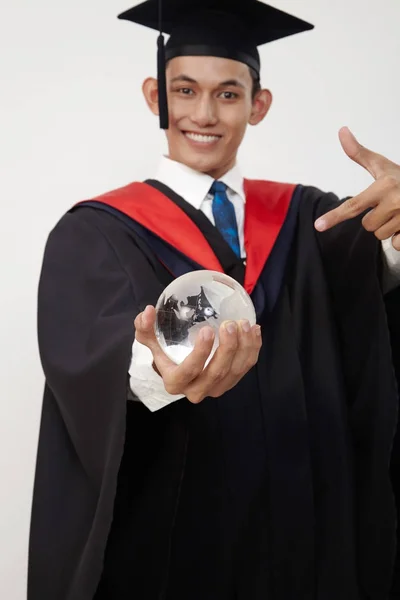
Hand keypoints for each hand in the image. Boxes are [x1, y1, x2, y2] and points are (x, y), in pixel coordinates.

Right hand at [134, 305, 261, 403]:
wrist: (178, 367)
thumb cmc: (165, 352)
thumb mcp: (151, 341)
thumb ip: (145, 327)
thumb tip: (148, 311)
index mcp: (175, 382)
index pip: (189, 370)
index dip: (200, 353)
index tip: (207, 329)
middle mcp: (196, 390)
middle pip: (216, 373)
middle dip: (228, 348)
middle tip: (232, 324)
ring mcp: (215, 389)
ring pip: (235, 371)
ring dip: (244, 347)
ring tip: (245, 324)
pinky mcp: (230, 383)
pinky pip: (245, 368)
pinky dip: (252, 349)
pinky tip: (254, 331)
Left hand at [314, 127, 399, 249]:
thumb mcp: (383, 166)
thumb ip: (360, 154)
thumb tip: (341, 131)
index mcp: (385, 186)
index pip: (353, 206)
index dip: (334, 216)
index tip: (318, 225)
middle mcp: (396, 201)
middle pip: (367, 225)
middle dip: (375, 219)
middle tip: (389, 206)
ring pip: (381, 235)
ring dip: (388, 228)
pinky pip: (396, 245)